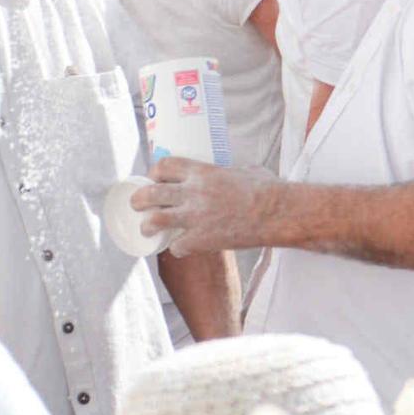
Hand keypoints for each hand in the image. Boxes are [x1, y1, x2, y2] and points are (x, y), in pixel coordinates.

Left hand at [130, 157, 279, 256]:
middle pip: (151, 193)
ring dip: (147, 225)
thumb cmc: (267, 189)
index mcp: (202, 172)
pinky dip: (177, 248)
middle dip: (139, 199)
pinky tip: (181, 248)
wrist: (277, 212)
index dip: (154, 173)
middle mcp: (193, 192)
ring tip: (146, 228)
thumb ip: (230, 172)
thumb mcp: (244, 170)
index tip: (153, 179)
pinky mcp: (202, 239)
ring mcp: (195, 217)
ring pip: (155, 220)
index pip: (164, 166)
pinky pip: (177, 246)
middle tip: (136, 204)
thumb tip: (234, 173)